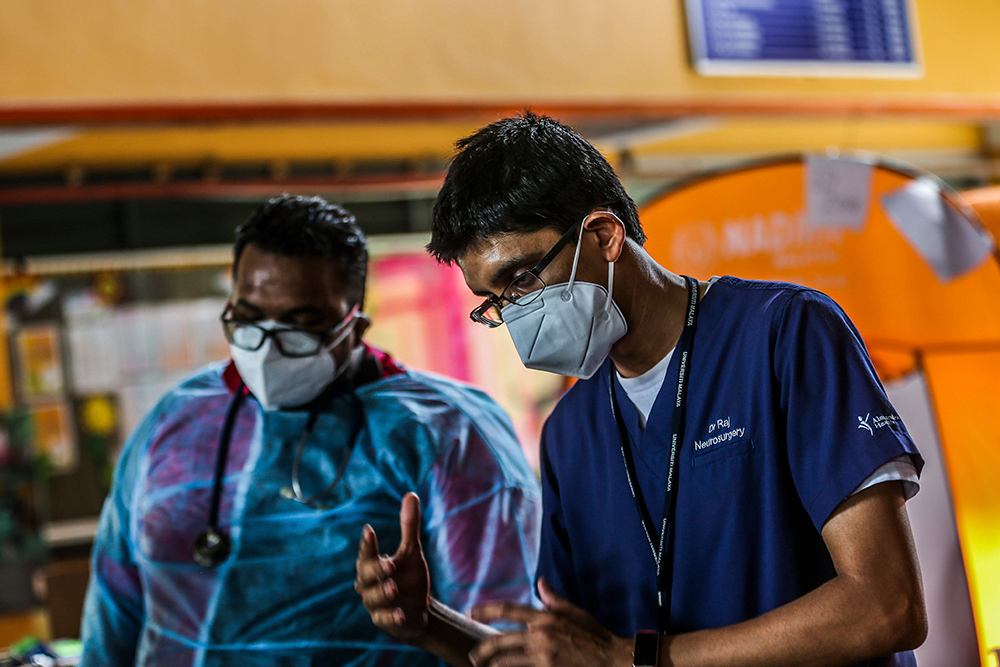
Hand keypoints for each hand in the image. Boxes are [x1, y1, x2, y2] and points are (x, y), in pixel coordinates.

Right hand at [355, 492, 430, 641]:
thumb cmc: (410, 578)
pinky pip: (383, 620)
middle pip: (365, 576)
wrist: (420, 610)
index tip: (369, 531)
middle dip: (375, 570)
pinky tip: (401, 614)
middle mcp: (369, 585)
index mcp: (372, 565)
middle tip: (389, 565)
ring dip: (383, 593)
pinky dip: (391, 617)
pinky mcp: (384, 622)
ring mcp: (375, 604)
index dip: (367, 544)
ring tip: (394, 588)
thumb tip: (411, 494)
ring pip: (372, 598)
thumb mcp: (412, 551)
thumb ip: (409, 526)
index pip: (366, 553)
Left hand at [468, 577, 632, 666]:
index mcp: (545, 616)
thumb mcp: (575, 613)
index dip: (486, 610)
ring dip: (493, 664)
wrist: (612, 658)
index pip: (508, 609)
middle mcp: (541, 633)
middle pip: (501, 640)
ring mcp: (543, 653)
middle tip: (474, 655)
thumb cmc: (594, 636)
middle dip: (484, 649)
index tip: (470, 612)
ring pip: (507, 659)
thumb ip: (554, 599)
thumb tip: (541, 582)